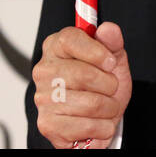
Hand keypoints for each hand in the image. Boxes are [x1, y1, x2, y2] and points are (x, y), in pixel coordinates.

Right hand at [32, 21, 130, 147]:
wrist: (97, 117)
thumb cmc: (101, 85)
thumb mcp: (112, 58)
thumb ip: (112, 42)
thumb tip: (108, 28)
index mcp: (56, 47)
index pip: (70, 39)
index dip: (96, 51)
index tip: (110, 62)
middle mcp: (44, 71)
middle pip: (84, 75)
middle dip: (109, 85)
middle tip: (111, 88)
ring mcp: (43, 98)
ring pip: (91, 103)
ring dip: (109, 108)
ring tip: (106, 106)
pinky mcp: (48, 124)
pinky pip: (87, 126)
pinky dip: (103, 127)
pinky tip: (99, 122)